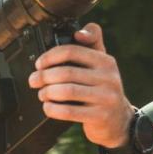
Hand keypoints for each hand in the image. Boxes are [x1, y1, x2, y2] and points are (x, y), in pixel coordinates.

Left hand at [27, 23, 133, 149]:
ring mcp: (106, 98)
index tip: (39, 64)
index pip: (72, 51)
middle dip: (43, 77)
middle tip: (34, 81)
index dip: (50, 56)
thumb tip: (79, 33)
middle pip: (66, 73)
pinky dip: (52, 109)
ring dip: (47, 93)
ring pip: (66, 91)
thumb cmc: (102, 88)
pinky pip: (69, 112)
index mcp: (105, 61)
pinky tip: (48, 107)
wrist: (118, 120)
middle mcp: (108, 77)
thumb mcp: (100, 65)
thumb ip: (91, 44)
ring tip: (42, 94)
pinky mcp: (100, 116)